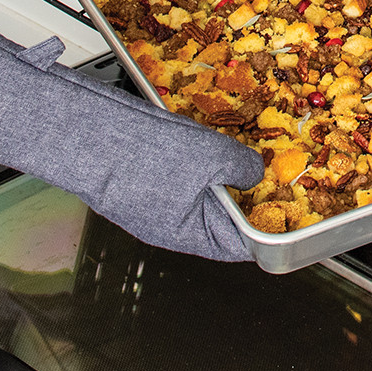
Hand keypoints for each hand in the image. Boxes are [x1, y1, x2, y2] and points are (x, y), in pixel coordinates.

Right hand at [0, 26, 263, 260]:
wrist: (80, 126)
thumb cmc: (137, 153)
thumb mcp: (208, 157)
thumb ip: (240, 168)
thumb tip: (255, 174)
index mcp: (186, 235)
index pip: (239, 244)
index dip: (268, 224)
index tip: (291, 205)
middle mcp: (170, 221)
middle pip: (223, 213)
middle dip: (248, 189)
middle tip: (274, 165)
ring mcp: (156, 196)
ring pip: (203, 185)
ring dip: (223, 165)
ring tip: (243, 145)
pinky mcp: (144, 170)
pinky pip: (182, 166)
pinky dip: (199, 151)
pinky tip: (207, 132)